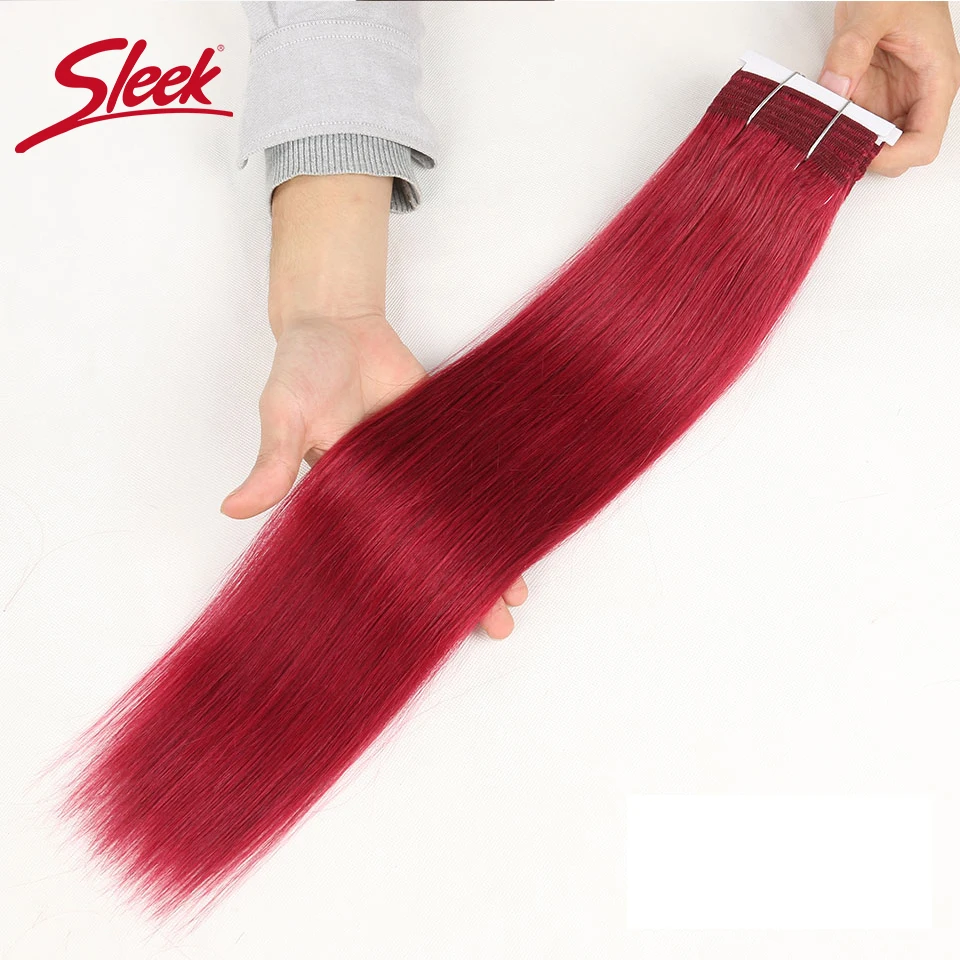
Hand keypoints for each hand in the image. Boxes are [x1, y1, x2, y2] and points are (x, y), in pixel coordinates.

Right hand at [221, 175, 526, 637]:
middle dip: (458, 587)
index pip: (377, 557)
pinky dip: (495, 503)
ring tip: (517, 597)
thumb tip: (233, 509)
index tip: (429, 630)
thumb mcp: (283, 413)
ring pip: (455, 521)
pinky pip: (471, 477)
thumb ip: (273, 461)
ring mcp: (416, 468)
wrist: (341, 321)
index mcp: (344, 498)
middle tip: (496, 628)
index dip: (402, 592)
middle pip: (426, 549)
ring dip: (485, 553)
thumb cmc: (302, 368)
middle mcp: (384, 491)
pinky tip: (522, 528)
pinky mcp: (441, 439)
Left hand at [819, 1, 959, 175]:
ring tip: (819, 129)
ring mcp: (890, 100)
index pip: (923, 145)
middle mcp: (915, 97)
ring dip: (844, 143)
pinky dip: (832, 126)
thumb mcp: (877, 7)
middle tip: (830, 142)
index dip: (893, 158)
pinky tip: (815, 116)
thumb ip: (853, 47)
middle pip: (897, 154)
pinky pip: (850, 125)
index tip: (860, 154)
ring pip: (870, 144)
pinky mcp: (868, 95)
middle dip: (864, 155)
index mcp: (934, 82)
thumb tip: (834, 86)